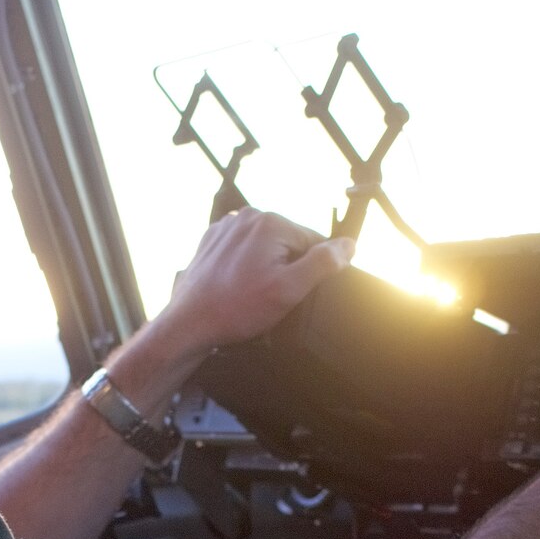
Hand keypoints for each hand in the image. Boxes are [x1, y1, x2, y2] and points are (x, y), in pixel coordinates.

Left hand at [155, 208, 354, 364]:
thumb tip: (349, 245)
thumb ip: (323, 263)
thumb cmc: (237, 309)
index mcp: (271, 221)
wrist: (189, 323)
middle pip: (287, 242)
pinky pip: (242, 250)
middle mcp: (247, 215)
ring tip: (250, 293)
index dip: (309, 270)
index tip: (293, 292)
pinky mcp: (212, 240)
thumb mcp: (289, 289)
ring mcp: (226, 226)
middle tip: (269, 296)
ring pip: (264, 246)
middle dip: (286, 268)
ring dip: (266, 267)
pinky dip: (245, 266)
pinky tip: (237, 286)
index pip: (312, 241)